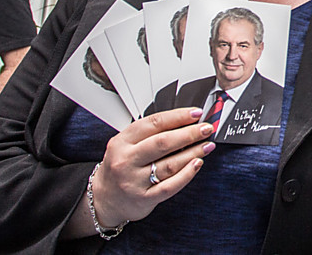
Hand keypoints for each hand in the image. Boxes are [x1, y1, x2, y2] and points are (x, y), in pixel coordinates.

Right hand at [90, 107, 215, 227]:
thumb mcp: (125, 145)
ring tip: (207, 145)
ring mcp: (134, 181)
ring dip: (193, 152)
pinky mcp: (144, 199)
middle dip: (189, 133)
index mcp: (122, 142)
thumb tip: (185, 122)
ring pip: (169, 164)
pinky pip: (170, 186)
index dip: (178, 116)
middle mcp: (126, 161)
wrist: (104, 198)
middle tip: (206, 129)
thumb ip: (149, 134)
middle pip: (163, 143)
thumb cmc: (120, 166)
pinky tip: (197, 164)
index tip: (196, 113)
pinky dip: (187, 174)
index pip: (154, 123)